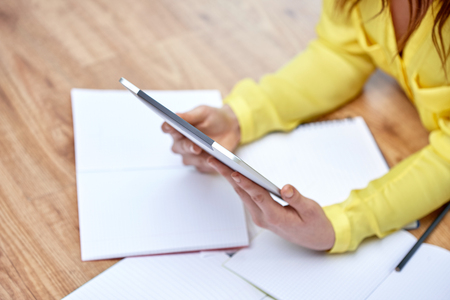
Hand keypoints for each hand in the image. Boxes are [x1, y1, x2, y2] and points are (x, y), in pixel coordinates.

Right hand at [162, 105, 240, 172]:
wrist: (230, 127)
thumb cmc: (214, 118)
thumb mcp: (203, 112)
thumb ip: (189, 116)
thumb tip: (176, 116)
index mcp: (178, 129)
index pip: (168, 128)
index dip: (168, 128)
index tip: (170, 126)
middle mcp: (181, 144)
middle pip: (178, 147)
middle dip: (187, 146)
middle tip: (195, 146)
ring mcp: (190, 156)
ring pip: (188, 160)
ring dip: (197, 158)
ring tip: (208, 155)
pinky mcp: (201, 164)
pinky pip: (201, 167)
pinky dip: (208, 164)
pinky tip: (215, 160)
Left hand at [207, 157, 335, 250]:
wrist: (314, 239)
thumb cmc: (314, 223)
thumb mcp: (311, 210)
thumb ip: (297, 199)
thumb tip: (286, 188)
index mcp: (276, 217)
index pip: (258, 197)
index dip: (246, 184)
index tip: (234, 172)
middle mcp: (263, 218)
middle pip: (243, 193)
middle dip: (227, 175)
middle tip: (214, 159)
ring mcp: (259, 216)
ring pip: (241, 194)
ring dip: (228, 177)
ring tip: (217, 160)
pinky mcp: (259, 213)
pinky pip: (245, 196)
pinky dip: (237, 182)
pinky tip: (230, 171)